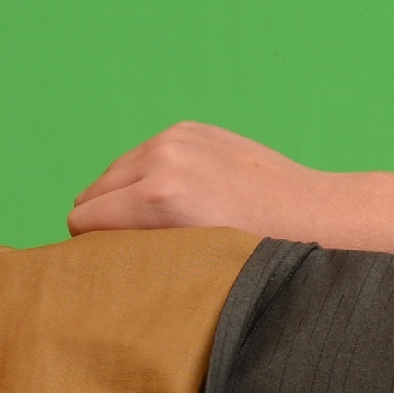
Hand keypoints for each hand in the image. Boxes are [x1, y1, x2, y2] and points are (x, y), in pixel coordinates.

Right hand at [67, 120, 335, 238]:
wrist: (311, 213)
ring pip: (115, 172)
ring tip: (160, 225)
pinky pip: (144, 155)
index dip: (92, 247)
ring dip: (125, 197)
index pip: (82, 218)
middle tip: (134, 248)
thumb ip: (140, 254)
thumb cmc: (256, 252)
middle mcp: (163, 158)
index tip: (111, 264)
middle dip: (105, 220)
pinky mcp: (189, 128)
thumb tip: (97, 260)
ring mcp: (176, 137)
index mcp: (160, 196)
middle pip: (92, 192)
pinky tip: (183, 197)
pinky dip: (151, 175)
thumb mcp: (191, 262)